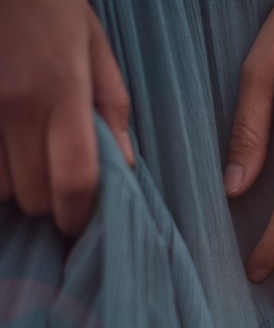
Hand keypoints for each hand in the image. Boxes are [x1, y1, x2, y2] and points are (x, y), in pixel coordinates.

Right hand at [0, 0, 133, 234]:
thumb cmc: (49, 5)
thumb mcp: (94, 46)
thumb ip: (112, 107)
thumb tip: (123, 163)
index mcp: (62, 92)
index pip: (74, 180)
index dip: (78, 214)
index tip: (79, 221)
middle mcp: (15, 105)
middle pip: (33, 194)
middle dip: (48, 200)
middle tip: (54, 181)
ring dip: (13, 185)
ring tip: (23, 159)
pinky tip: (3, 149)